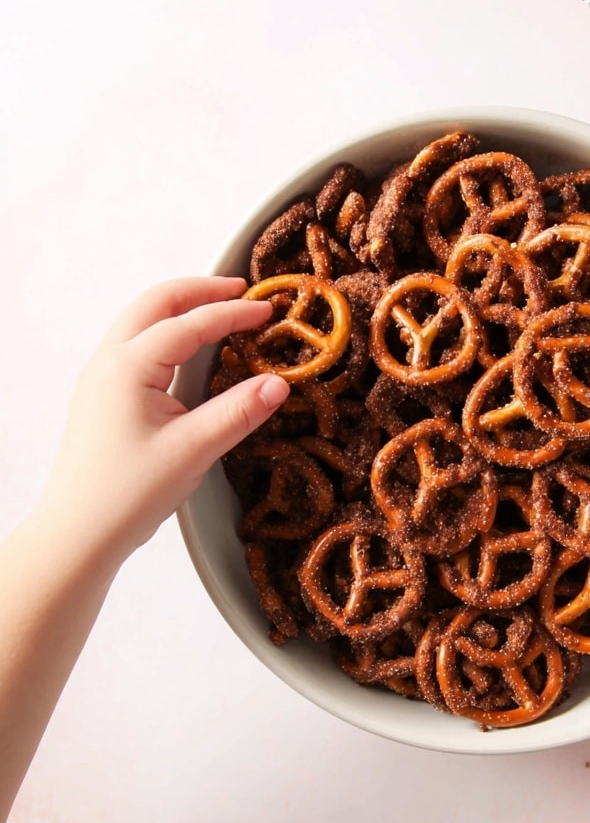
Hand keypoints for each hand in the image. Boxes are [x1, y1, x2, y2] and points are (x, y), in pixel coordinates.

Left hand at [39, 277, 288, 563]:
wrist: (77, 533)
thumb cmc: (129, 494)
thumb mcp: (193, 451)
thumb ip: (238, 412)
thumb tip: (280, 383)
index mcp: (129, 367)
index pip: (189, 324)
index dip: (232, 313)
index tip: (268, 309)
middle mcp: (108, 361)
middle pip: (156, 303)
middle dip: (201, 290)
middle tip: (242, 289)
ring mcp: (100, 376)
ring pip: (141, 319)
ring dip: (181, 306)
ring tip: (220, 307)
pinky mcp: (102, 394)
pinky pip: (136, 341)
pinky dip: (167, 328)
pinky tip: (190, 346)